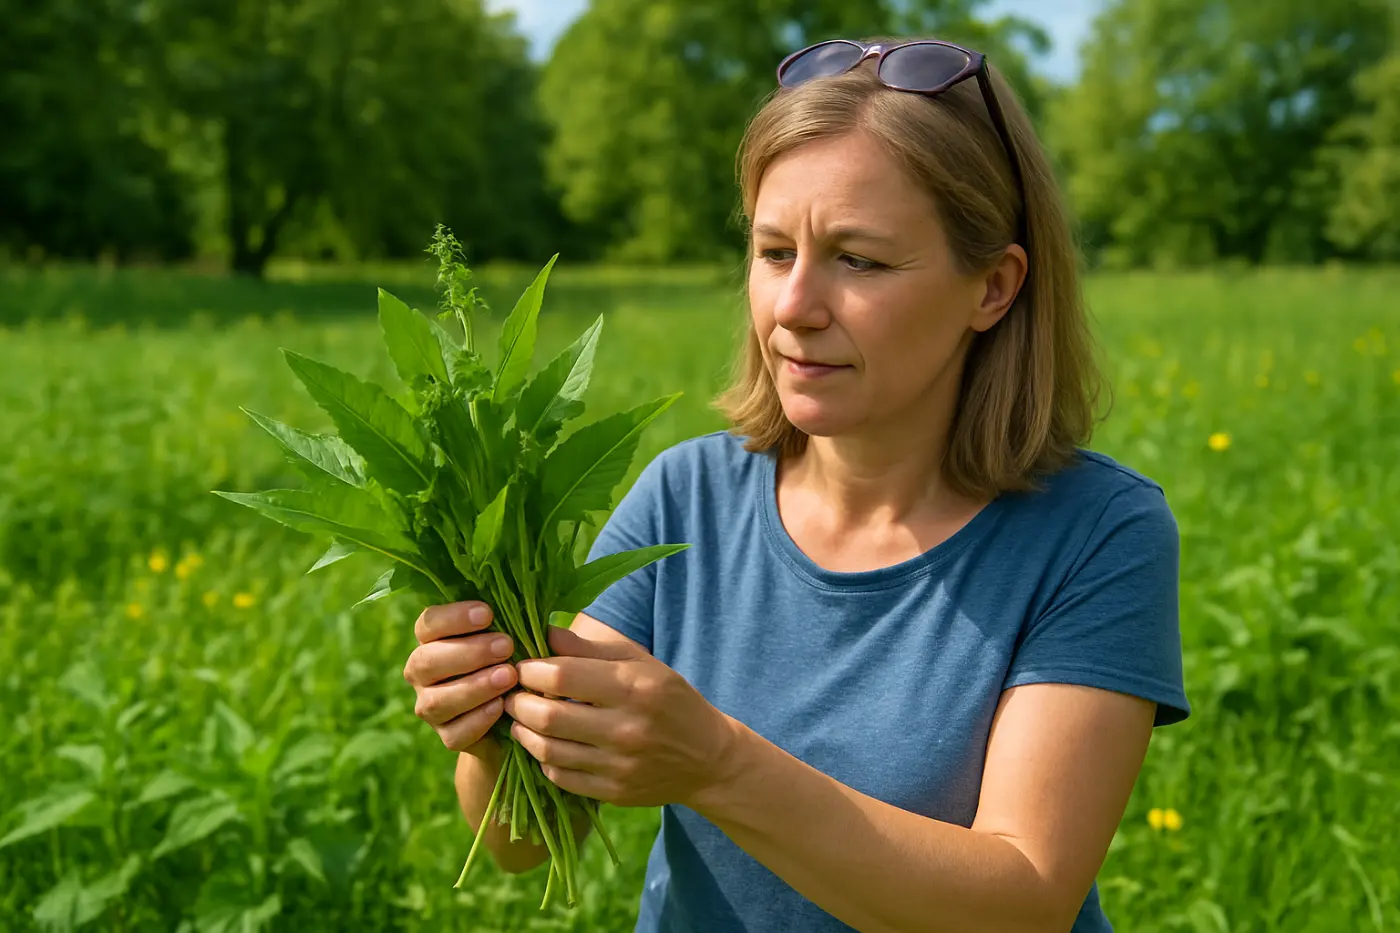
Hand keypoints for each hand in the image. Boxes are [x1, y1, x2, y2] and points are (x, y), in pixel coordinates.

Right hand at [403, 601, 518, 752]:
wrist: (515, 714)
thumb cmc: (510, 660)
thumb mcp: (509, 639)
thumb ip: (507, 623)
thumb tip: (520, 606)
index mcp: (431, 641)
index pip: (427, 624)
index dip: (453, 618)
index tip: (487, 614)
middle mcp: (421, 673)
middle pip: (427, 661)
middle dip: (469, 653)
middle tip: (506, 646)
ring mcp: (429, 706)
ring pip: (437, 701)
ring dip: (474, 687)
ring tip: (509, 676)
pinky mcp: (447, 737)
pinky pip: (455, 733)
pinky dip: (478, 719)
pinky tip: (501, 707)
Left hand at [503, 626, 739, 808]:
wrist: (707, 758)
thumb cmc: (668, 698)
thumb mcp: (639, 662)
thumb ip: (588, 647)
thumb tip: (541, 631)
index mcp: (633, 687)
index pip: (560, 676)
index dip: (530, 669)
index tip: (523, 666)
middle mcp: (626, 728)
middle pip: (546, 715)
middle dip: (517, 701)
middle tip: (512, 693)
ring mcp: (618, 766)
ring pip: (547, 750)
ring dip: (523, 731)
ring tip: (521, 717)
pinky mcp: (613, 793)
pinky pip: (560, 777)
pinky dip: (544, 759)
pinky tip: (545, 744)